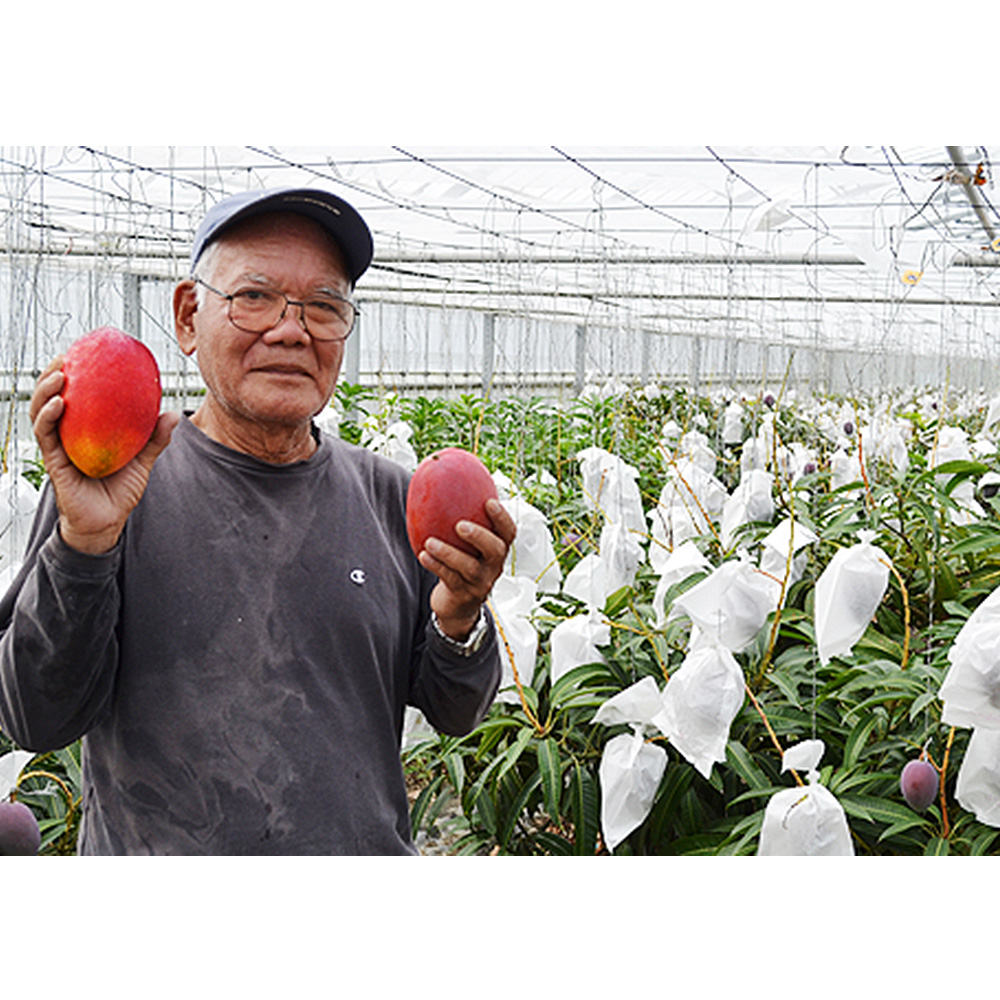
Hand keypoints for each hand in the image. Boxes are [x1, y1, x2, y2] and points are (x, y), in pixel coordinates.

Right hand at [30, 356, 179, 553]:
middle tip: (66, 355)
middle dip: (53, 374)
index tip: (83, 353)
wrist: (106, 523)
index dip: (75, 375)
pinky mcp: (54, 462)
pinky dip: (49, 416)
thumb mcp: (142, 461)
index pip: (76, 397)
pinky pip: (46, 435)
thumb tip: (173, 414)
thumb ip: (154, 439)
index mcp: (85, 431)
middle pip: (53, 398)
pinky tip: (59, 403)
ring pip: (42, 411)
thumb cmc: (119, 491)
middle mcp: (67, 435)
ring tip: (59, 372)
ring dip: (46, 389)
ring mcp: (58, 447)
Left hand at [418, 497, 515, 640]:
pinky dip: (436, 566)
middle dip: (479, 536)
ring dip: (449, 553)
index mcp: (497, 549)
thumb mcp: (466, 545)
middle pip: (495, 550)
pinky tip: (423, 556)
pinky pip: (450, 579)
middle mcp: (493, 566)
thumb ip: (460, 517)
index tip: (489, 502)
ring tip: (430, 542)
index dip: (502, 518)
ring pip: (469, 567)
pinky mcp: (464, 595)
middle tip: (460, 525)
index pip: (508, 532)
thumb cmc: (460, 563)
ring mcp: (480, 582)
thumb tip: (439, 478)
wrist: (457, 604)